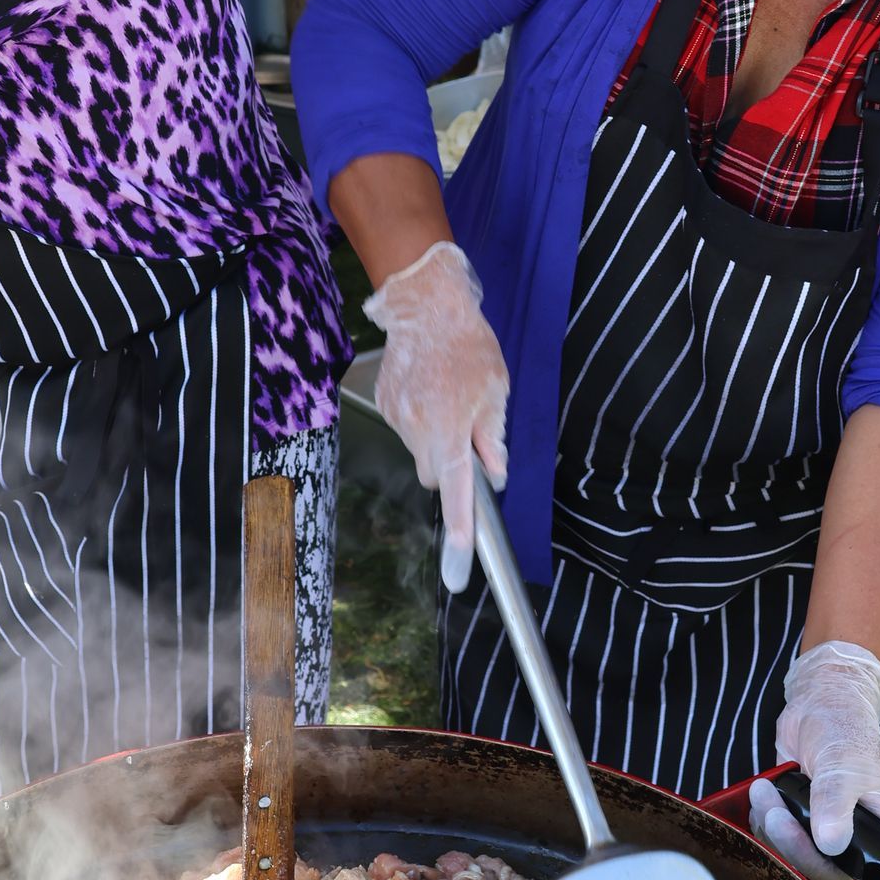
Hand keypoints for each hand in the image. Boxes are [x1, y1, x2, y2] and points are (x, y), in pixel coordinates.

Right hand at [365, 242, 508, 593]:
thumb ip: (493, 438)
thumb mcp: (496, 391)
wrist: (423, 305)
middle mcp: (417, 431)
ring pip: (420, 451)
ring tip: (448, 397)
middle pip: (435, 476)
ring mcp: (395, 417)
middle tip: (469, 433)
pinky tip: (428, 389)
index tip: (457, 574)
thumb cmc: (467, 344)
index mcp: (450, 432)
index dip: (460, 537)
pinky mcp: (383, 404)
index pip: (457, 496)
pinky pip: (405, 427)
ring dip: (435, 438)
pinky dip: (419, 420)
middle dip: (451, 467)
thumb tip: (494, 473)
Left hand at [755, 640, 879, 879]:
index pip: (860, 872)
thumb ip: (836, 802)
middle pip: (818, 867)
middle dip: (791, 842)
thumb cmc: (844, 731)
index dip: (835, 873)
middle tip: (776, 812)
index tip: (811, 855)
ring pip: (790, 853)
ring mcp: (819, 829)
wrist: (820, 707)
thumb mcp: (843, 763)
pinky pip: (773, 836)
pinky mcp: (795, 819)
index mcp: (878, 830)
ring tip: (766, 790)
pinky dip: (762, 817)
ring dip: (770, 826)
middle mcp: (850, 836)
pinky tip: (764, 792)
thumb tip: (831, 843)